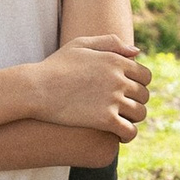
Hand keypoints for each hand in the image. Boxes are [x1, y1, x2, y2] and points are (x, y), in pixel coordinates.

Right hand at [35, 34, 150, 140]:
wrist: (35, 88)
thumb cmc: (55, 67)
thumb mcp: (81, 45)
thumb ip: (110, 43)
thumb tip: (138, 53)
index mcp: (115, 60)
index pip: (145, 76)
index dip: (139, 85)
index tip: (128, 93)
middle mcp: (118, 79)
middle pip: (144, 95)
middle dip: (136, 102)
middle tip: (124, 109)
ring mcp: (113, 99)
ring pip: (140, 113)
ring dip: (133, 119)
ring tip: (122, 122)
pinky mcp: (105, 119)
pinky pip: (129, 131)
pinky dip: (128, 135)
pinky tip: (119, 136)